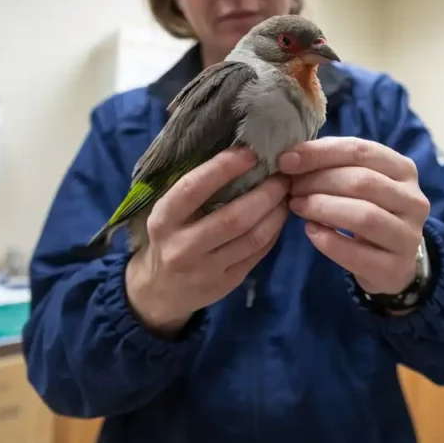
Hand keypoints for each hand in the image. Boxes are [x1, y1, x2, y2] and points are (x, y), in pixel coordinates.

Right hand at [125, 148, 288, 336]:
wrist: (158, 291)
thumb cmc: (167, 236)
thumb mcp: (167, 212)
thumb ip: (193, 188)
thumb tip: (236, 152)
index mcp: (163, 220)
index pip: (193, 188)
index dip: (223, 168)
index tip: (250, 152)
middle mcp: (182, 247)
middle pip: (234, 217)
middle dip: (265, 193)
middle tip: (282, 175)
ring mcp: (205, 270)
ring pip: (253, 238)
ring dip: (276, 212)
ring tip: (285, 194)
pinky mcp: (226, 284)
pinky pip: (258, 254)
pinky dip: (273, 231)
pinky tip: (278, 216)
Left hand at [278, 137, 430, 296]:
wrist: (392, 263)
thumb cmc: (368, 211)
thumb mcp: (358, 183)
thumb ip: (332, 165)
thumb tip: (291, 156)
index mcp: (403, 170)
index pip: (361, 151)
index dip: (320, 153)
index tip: (286, 160)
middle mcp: (413, 200)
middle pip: (362, 182)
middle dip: (318, 182)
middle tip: (291, 187)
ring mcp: (408, 236)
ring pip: (364, 216)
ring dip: (322, 208)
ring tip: (297, 206)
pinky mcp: (395, 268)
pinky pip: (358, 253)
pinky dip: (329, 241)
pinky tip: (310, 231)